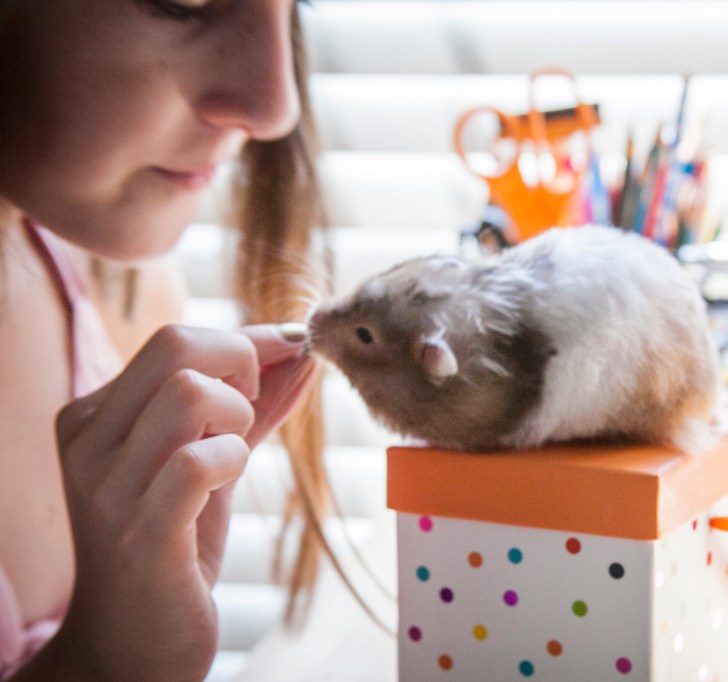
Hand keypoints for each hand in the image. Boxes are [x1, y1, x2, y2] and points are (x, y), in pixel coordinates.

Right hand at [23, 324, 312, 681]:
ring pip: (190, 396)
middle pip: (178, 347)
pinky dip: (232, 461)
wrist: (132, 642)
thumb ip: (252, 405)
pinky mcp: (140, 531)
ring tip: (231, 458)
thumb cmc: (174, 543)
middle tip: (250, 416)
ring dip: (237, 419)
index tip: (288, 356)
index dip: (246, 343)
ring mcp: (108, 486)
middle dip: (241, 367)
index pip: (175, 339)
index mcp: (94, 415)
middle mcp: (89, 441)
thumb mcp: (209, 459)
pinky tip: (225, 485)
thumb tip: (300, 350)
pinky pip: (198, 461)